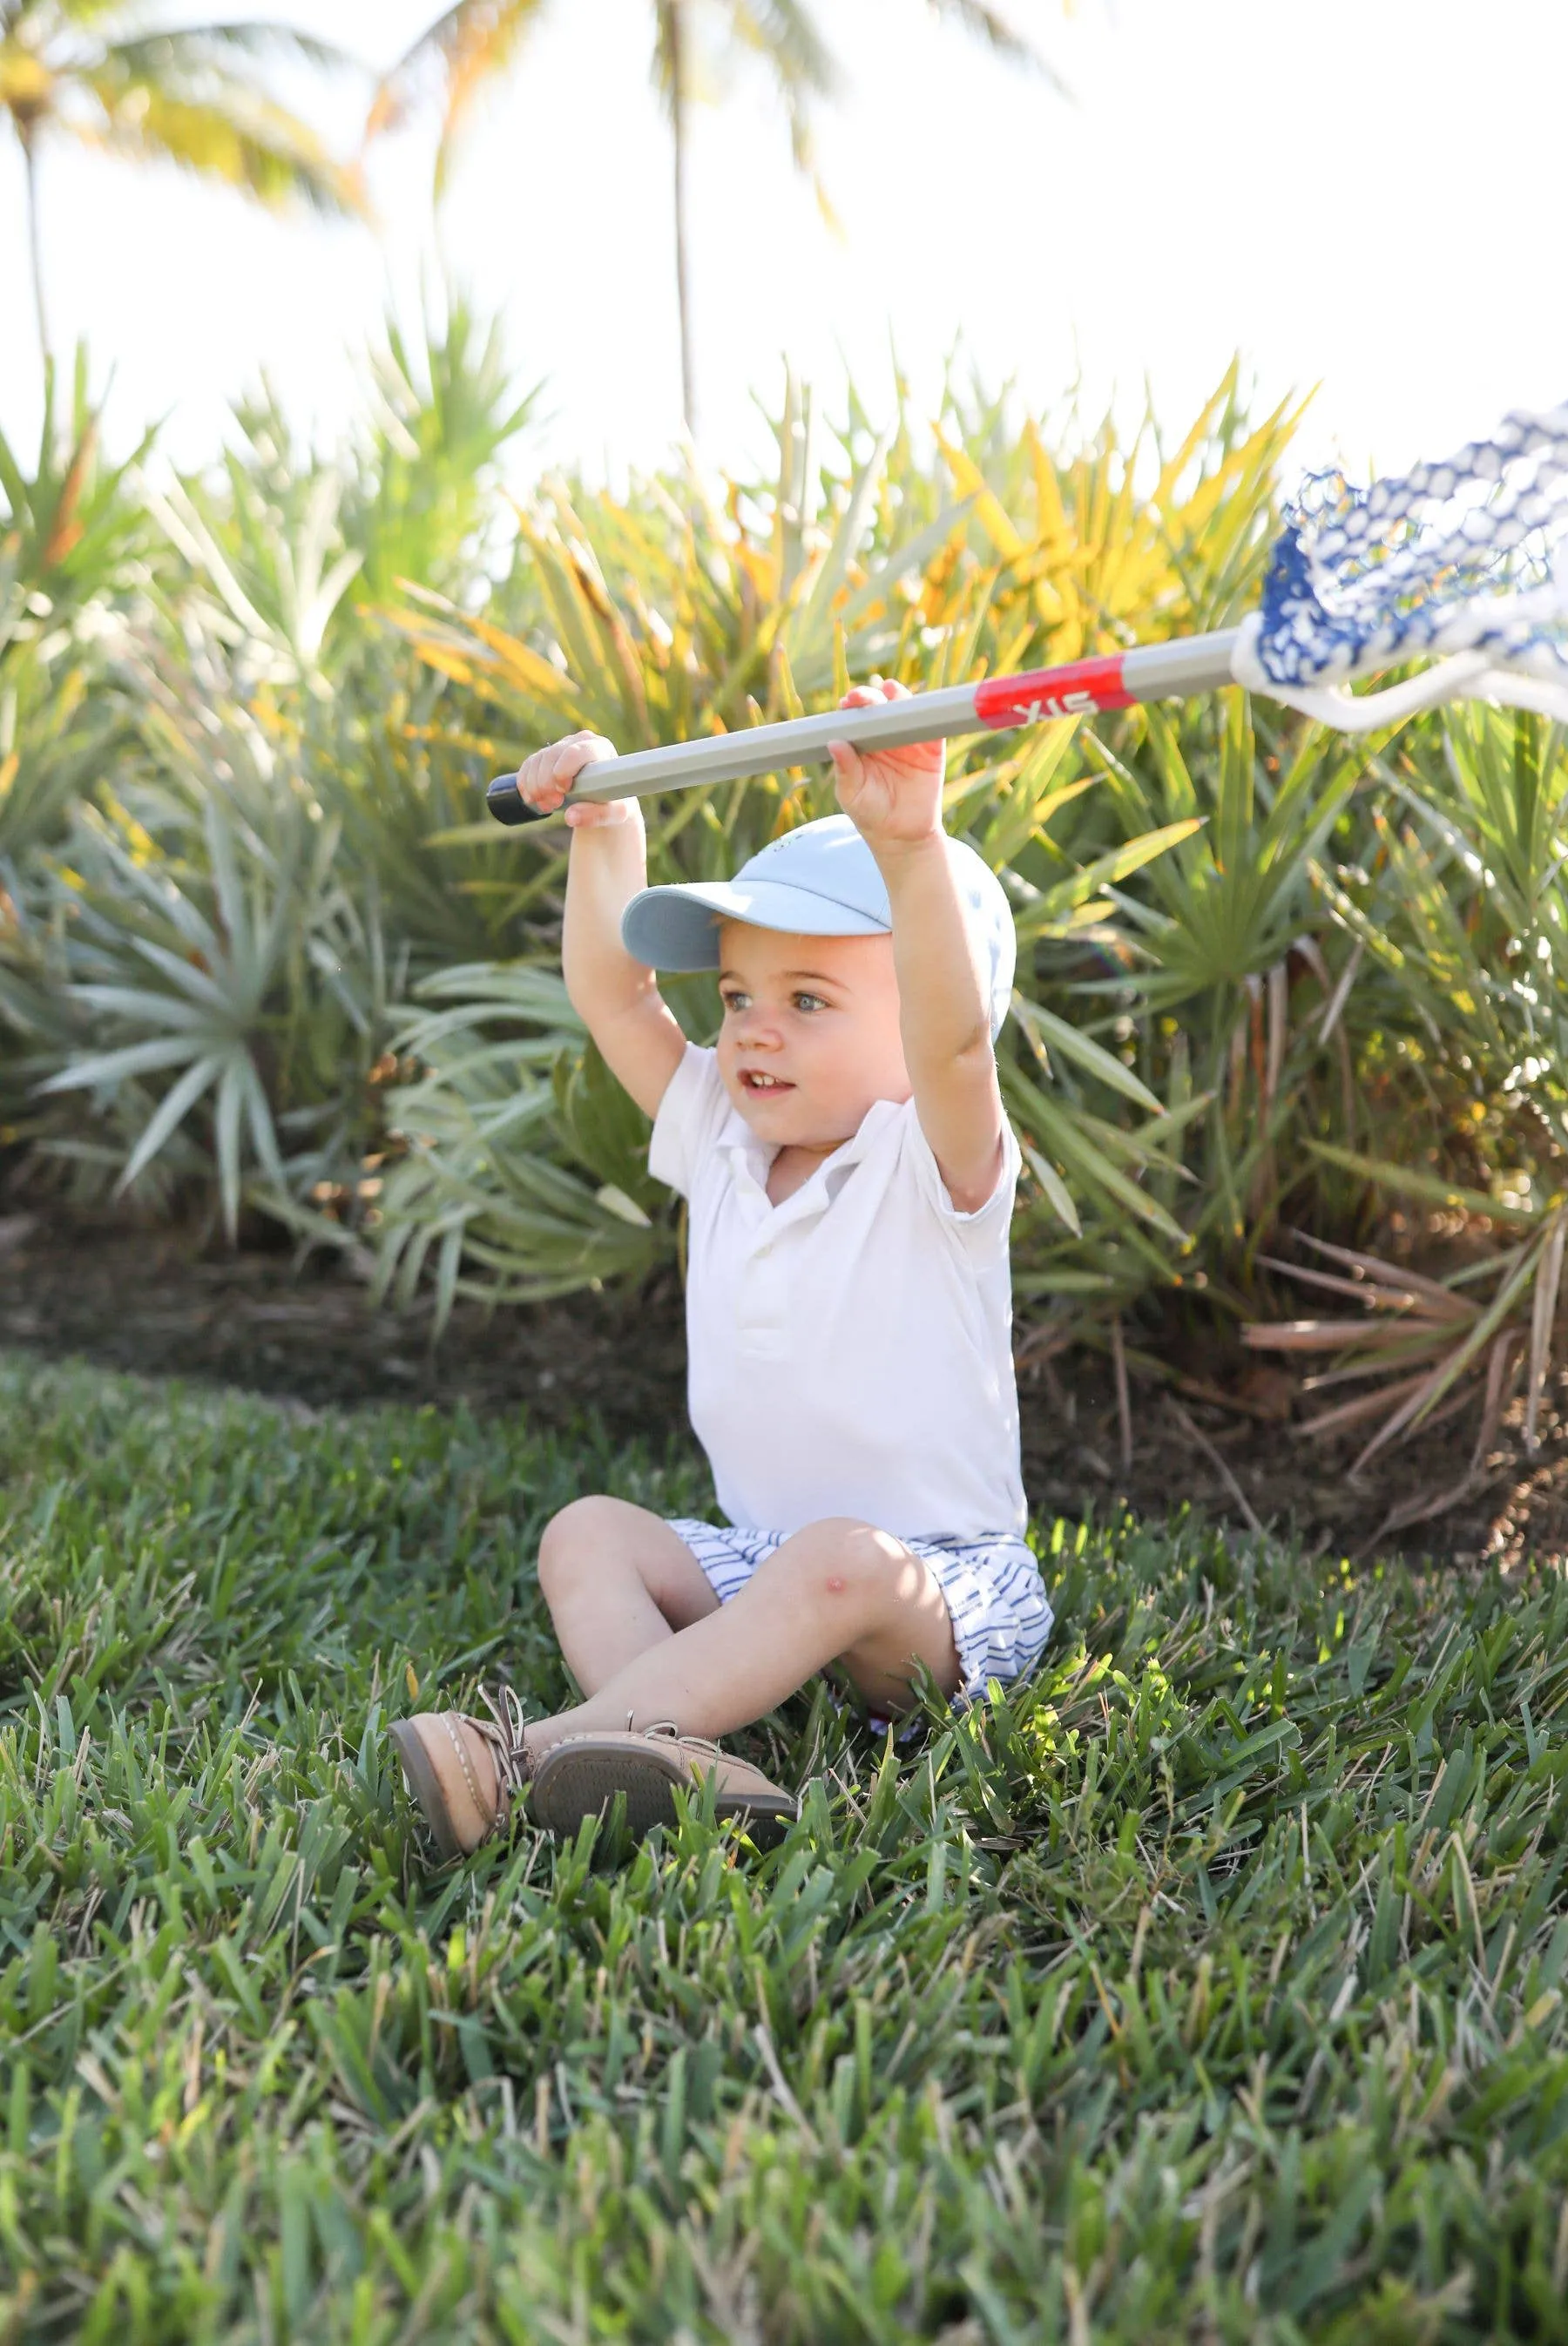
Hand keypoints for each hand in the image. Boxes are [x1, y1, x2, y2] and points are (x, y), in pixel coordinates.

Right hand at [515, 731, 640, 830]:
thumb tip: (570, 817)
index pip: (577, 751)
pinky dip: (526, 783)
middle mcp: (580, 741)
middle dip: (547, 783)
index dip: (565, 769)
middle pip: (553, 755)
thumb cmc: (615, 804)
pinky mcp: (547, 756)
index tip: (563, 790)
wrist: (605, 802)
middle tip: (553, 805)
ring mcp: (562, 746)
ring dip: (535, 786)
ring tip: (547, 806)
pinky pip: (528, 765)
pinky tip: (532, 799)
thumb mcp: (616, 814)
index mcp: (600, 748)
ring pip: (538, 760)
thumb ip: (597, 815)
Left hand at [828, 679, 944, 852]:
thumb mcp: (852, 794)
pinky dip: (927, 715)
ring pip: (905, 710)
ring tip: (890, 692)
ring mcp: (909, 740)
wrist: (902, 836)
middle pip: (879, 707)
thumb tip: (833, 742)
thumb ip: (845, 769)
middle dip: (870, 697)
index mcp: (862, 743)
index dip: (851, 706)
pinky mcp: (932, 749)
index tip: (847, 703)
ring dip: (898, 697)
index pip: (855, 717)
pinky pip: (931, 727)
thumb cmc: (870, 814)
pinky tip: (920, 710)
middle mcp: (885, 736)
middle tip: (862, 698)